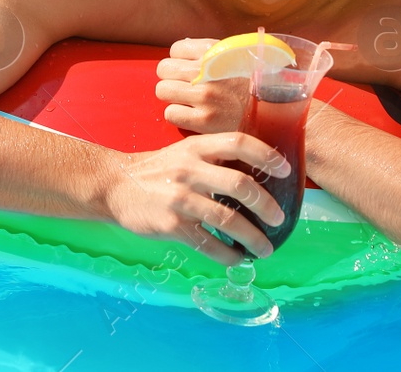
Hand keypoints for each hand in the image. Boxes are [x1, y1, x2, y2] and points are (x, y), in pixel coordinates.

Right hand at [105, 134, 289, 265]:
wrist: (114, 185)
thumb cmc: (158, 169)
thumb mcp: (185, 152)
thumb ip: (215, 158)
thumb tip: (258, 174)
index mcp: (197, 147)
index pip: (238, 142)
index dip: (266, 154)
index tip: (286, 170)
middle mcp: (190, 170)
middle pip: (239, 184)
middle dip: (266, 205)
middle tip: (279, 219)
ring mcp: (181, 198)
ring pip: (228, 220)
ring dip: (253, 238)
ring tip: (265, 250)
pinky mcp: (172, 225)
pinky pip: (208, 244)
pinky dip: (227, 255)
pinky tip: (237, 258)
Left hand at [156, 39, 248, 133]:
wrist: (277, 113)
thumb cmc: (256, 84)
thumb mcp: (238, 56)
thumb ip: (212, 52)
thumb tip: (182, 51)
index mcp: (215, 52)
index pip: (175, 50)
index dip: (180, 61)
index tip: (189, 70)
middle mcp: (207, 71)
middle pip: (164, 69)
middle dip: (172, 78)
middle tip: (186, 88)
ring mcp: (204, 96)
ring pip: (163, 90)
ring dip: (173, 97)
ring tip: (189, 102)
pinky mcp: (203, 120)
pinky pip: (170, 113)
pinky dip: (179, 115)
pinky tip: (193, 116)